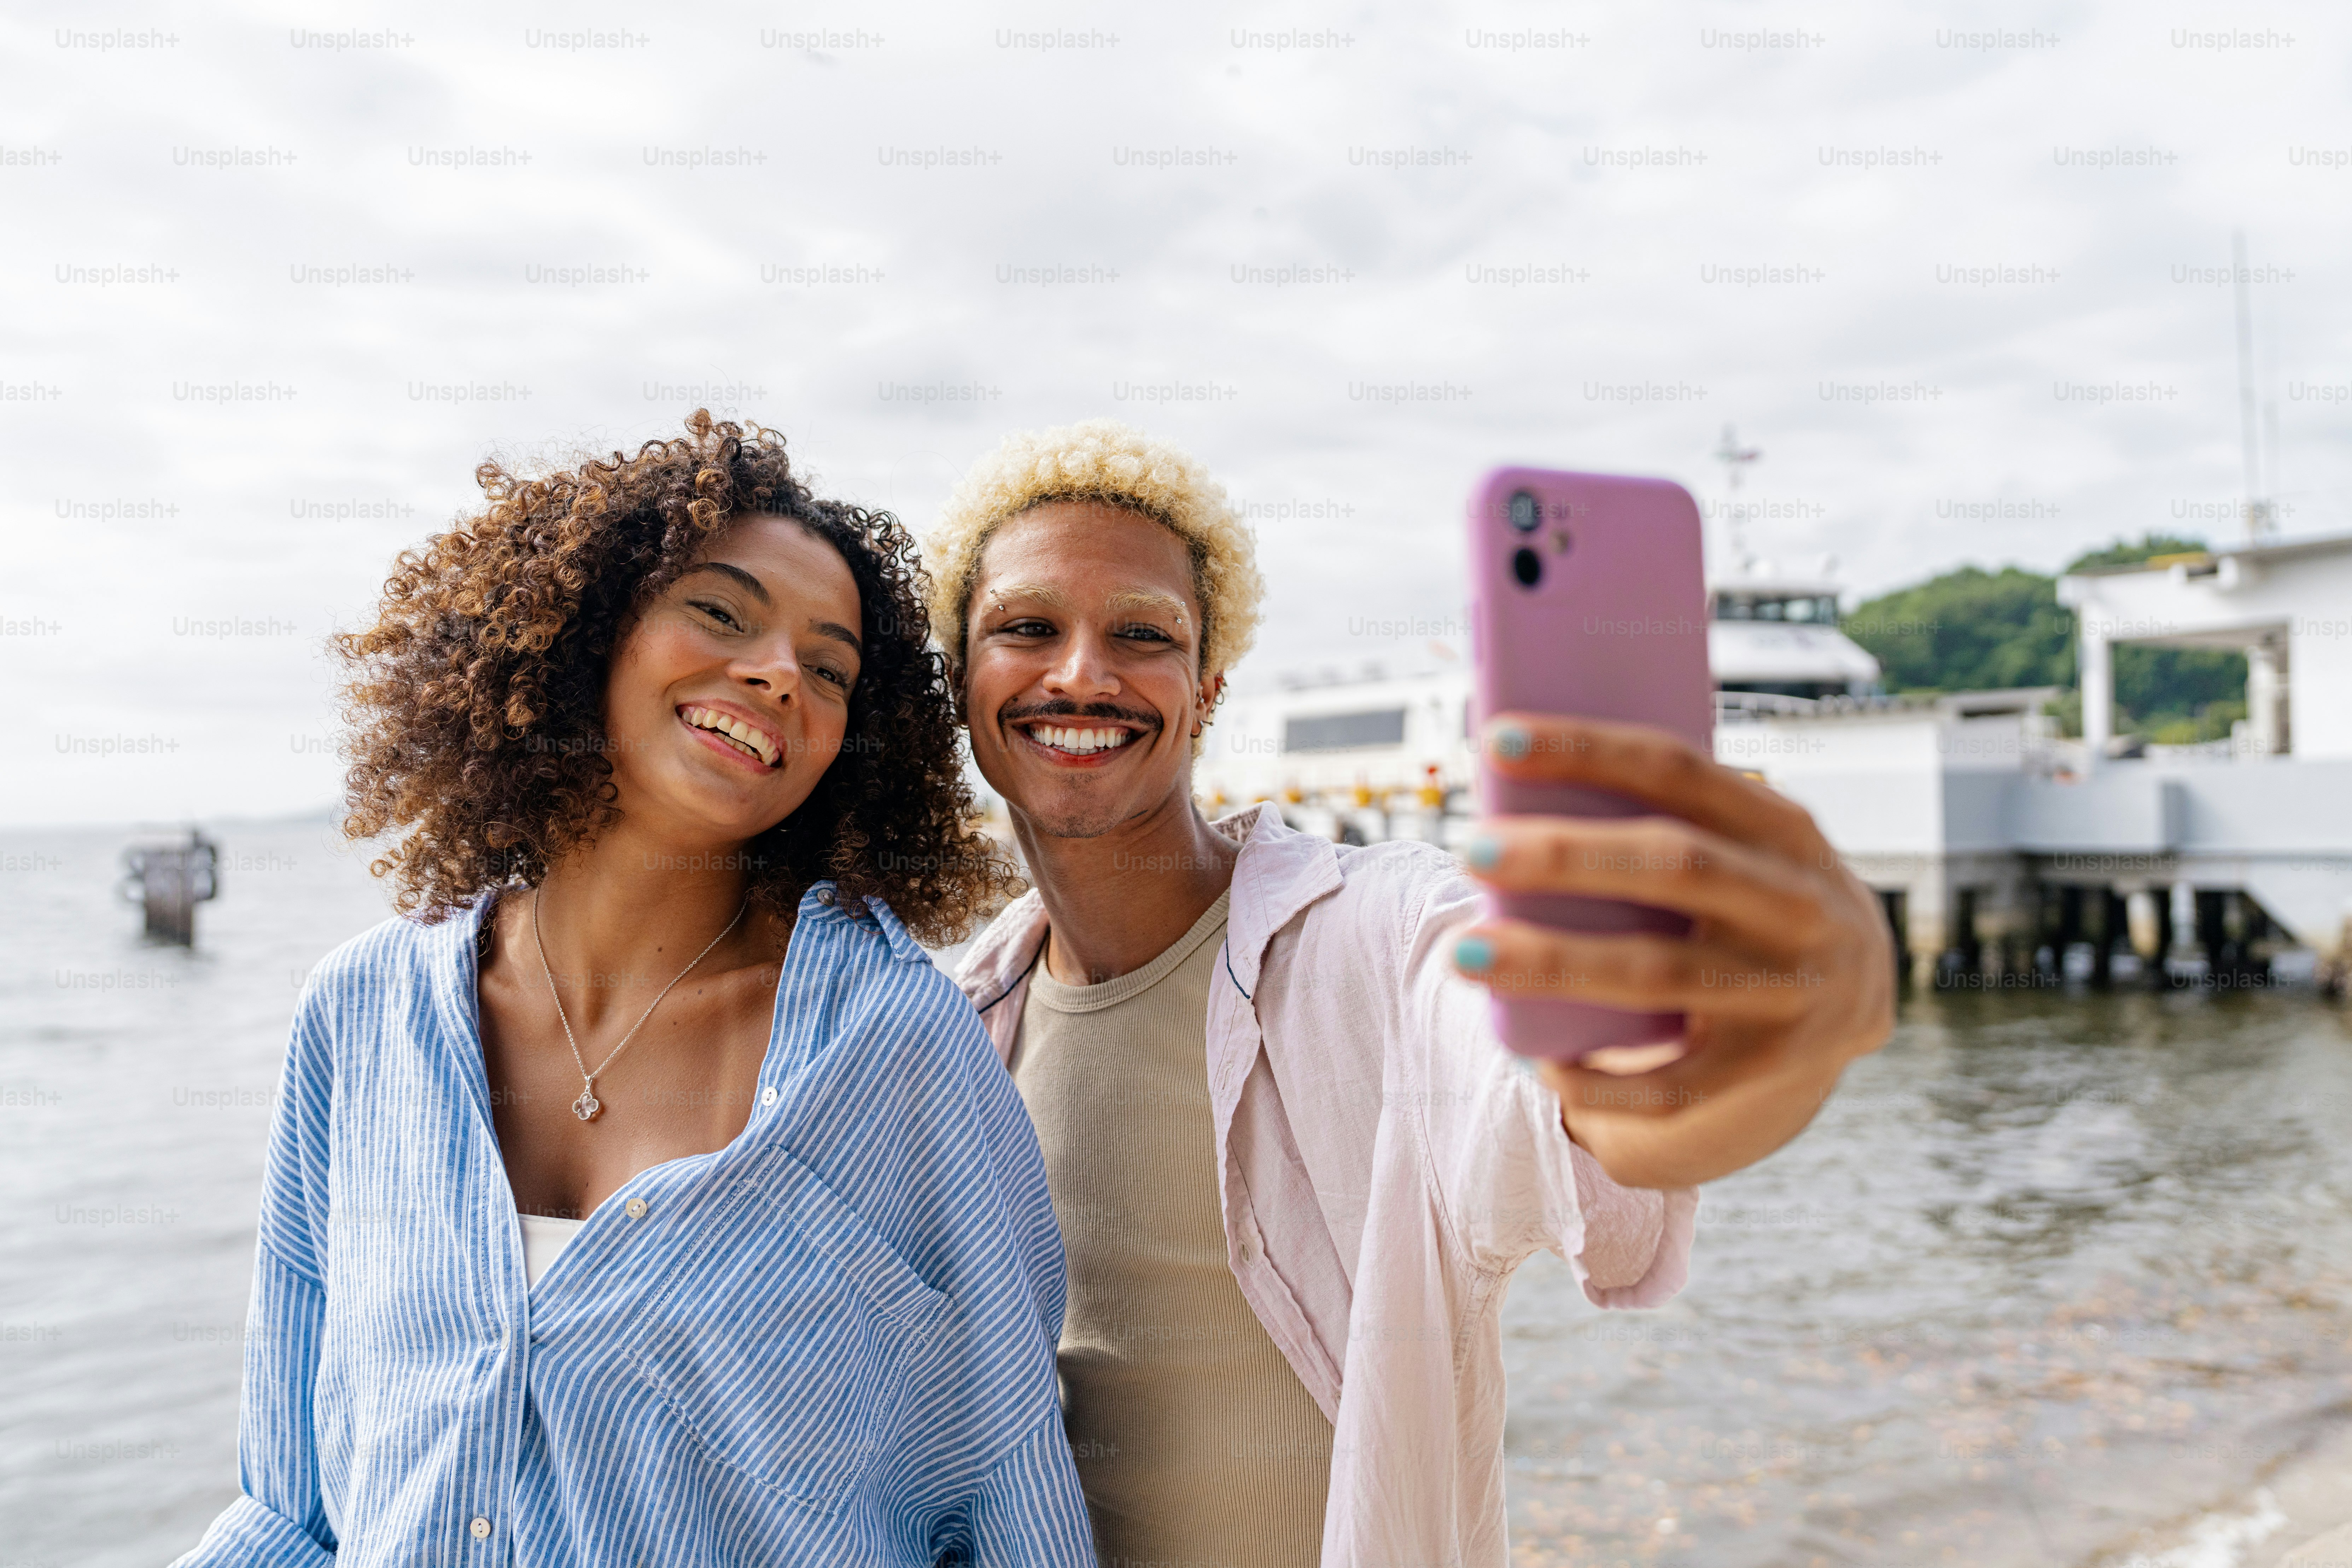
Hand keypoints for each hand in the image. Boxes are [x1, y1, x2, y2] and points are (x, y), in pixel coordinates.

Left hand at [1450, 712, 1894, 1188]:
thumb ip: (1661, 813)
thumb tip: (1517, 780)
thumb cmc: (1749, 890)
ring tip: (1464, 953)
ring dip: (1553, 964)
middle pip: (1673, 865)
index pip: (1680, 769)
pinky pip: (1670, 1086)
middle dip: (1565, 856)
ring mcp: (1788, 993)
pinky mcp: (1765, 1068)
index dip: (1589, 749)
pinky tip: (1539, 1064)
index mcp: (1783, 829)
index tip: (1498, 737)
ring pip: (1656, 976)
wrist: (1854, 994)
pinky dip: (1599, 1079)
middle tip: (1471, 850)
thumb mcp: (1737, 839)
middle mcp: (1797, 906)